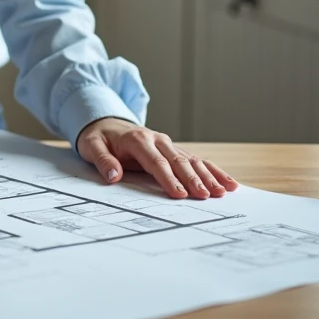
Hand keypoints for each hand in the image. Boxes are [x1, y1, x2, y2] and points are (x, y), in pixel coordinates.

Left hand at [76, 117, 238, 199]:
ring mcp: (167, 143)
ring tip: (223, 191)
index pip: (156, 162)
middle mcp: (156, 139)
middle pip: (178, 161)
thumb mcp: (91, 147)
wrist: (104, 122)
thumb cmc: (98, 138)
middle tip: (206, 196)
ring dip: (208, 175)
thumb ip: (102, 161)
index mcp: (137, 140)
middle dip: (193, 179)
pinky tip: (228, 182)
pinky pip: (196, 159)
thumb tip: (113, 176)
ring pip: (192, 159)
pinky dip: (212, 170)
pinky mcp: (173, 149)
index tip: (179, 194)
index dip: (168, 178)